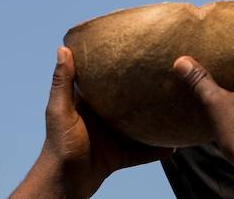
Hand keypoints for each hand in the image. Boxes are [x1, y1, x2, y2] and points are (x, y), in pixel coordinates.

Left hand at [12, 47, 170, 198]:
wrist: (64, 185)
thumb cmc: (58, 147)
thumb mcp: (60, 111)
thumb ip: (62, 83)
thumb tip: (63, 48)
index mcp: (86, 103)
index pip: (103, 80)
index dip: (117, 67)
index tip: (135, 52)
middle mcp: (100, 118)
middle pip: (126, 102)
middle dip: (143, 93)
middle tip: (165, 79)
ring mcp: (111, 137)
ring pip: (137, 126)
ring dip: (153, 121)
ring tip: (174, 109)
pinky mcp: (118, 156)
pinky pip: (141, 152)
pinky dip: (156, 149)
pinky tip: (172, 144)